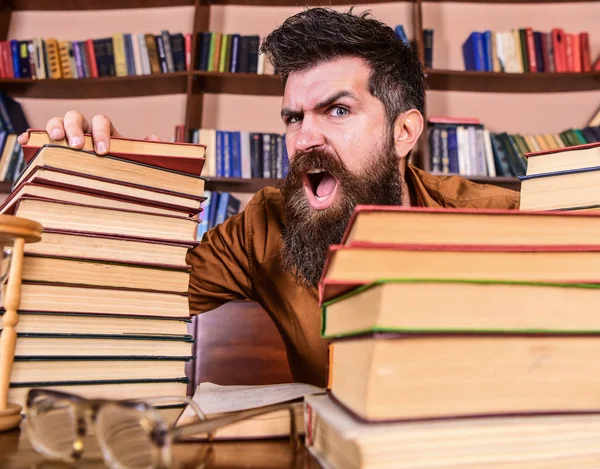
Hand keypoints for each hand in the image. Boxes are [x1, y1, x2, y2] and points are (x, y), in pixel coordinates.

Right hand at [17, 111, 161, 154]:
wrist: (103, 177)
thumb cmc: (117, 165)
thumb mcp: (133, 158)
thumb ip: (145, 149)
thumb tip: (155, 139)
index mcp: (103, 130)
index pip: (101, 121)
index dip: (102, 133)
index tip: (104, 151)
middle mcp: (83, 129)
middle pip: (75, 117)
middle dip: (75, 129)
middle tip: (78, 146)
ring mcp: (65, 134)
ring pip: (56, 122)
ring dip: (54, 128)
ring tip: (55, 141)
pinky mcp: (49, 145)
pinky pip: (37, 136)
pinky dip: (31, 136)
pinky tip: (27, 142)